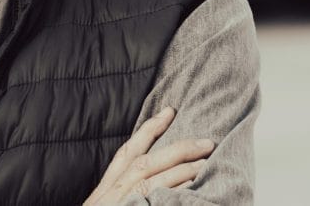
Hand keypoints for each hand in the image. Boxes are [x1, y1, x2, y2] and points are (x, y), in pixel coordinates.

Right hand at [83, 106, 213, 204]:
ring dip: (183, 171)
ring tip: (206, 164)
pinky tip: (194, 191)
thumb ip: (121, 190)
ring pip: (154, 181)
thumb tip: (152, 176)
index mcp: (106, 188)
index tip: (169, 112)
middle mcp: (113, 193)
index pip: (128, 151)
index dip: (149, 129)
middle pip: (147, 162)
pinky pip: (156, 202)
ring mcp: (123, 204)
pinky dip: (175, 194)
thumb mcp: (103, 204)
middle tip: (206, 142)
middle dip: (178, 149)